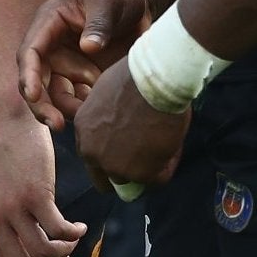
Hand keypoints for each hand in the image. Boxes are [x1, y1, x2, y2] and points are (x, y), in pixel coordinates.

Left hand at [0, 104, 86, 256]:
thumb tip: (17, 242)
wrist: (5, 120)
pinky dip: (73, 233)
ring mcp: (14, 208)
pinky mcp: (35, 194)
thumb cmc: (1, 153)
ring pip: (43, 251)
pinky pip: (59, 229)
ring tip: (73, 240)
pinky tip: (79, 226)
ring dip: (63, 252)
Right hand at [19, 0, 152, 126]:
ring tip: (90, 116)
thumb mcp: (110, 1)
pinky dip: (86, 109)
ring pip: (57, 95)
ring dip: (67, 109)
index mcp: (49, 23)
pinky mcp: (83, 78)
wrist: (139, 4)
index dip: (28, 75)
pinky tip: (100, 111)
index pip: (30, 52)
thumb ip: (100, 22)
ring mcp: (67, 64)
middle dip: (42, 104)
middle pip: (37, 81)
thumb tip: (89, 48)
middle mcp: (52, 47)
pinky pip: (78, 100)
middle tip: (56, 124)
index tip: (32, 95)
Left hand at [74, 60, 189, 194]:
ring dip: (149, 167)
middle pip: (106, 179)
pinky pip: (158, 178)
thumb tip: (118, 128)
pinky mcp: (140, 174)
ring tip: (164, 143)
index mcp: (83, 130)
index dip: (111, 155)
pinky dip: (168, 165)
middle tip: (145, 161)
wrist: (156, 78)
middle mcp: (92, 153)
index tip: (127, 150)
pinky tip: (173, 144)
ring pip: (134, 179)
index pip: (91, 157)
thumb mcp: (105, 94)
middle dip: (124, 172)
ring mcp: (115, 167)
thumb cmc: (136, 76)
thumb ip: (105, 119)